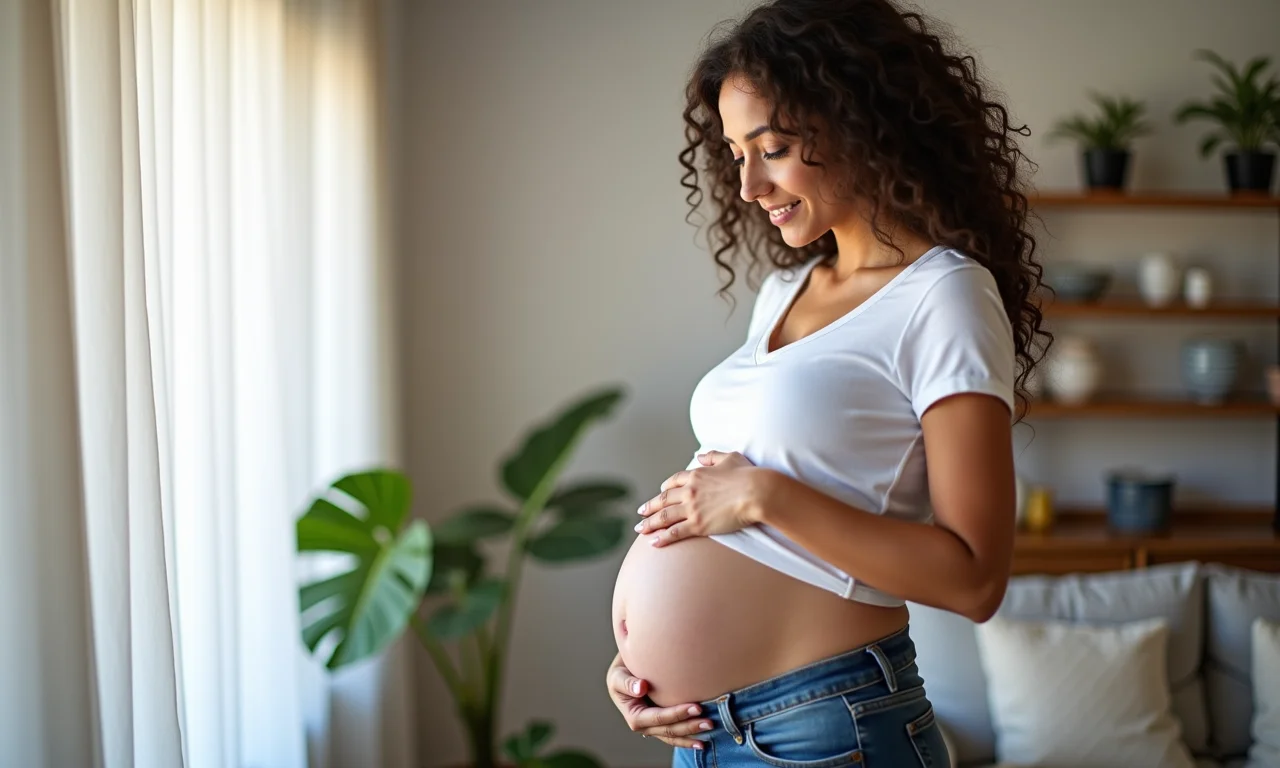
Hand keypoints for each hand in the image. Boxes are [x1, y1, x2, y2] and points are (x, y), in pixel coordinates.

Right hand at [606, 655, 711, 748]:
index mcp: (633, 716)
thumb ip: (627, 683)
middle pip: (668, 730)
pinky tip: (702, 741)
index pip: (658, 718)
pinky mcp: (660, 724)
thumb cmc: (621, 671)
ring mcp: (652, 727)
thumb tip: (641, 688)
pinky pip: (674, 735)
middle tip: (709, 722)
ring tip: (710, 732)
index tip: (696, 707)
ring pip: (673, 736)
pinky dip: (687, 738)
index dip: (676, 714)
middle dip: (689, 726)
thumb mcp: (618, 675)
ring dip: (691, 735)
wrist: (625, 671)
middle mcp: (643, 725)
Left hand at [635, 450, 768, 547]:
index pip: (674, 481)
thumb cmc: (748, 474)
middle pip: (664, 499)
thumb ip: (713, 456)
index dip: (665, 487)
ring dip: (650, 523)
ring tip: (640, 529)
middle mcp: (689, 491)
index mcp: (696, 475)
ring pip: (664, 517)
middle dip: (650, 506)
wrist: (756, 492)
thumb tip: (699, 455)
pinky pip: (674, 532)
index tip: (660, 492)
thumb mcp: (730, 458)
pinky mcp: (698, 525)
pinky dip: (662, 537)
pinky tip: (653, 542)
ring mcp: (692, 508)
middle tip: (640, 512)